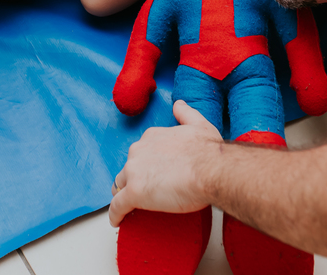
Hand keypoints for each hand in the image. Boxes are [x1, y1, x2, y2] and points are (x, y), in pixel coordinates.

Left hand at [108, 101, 222, 225]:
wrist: (211, 169)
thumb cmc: (208, 151)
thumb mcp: (198, 124)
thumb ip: (186, 113)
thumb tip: (178, 104)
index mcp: (151, 137)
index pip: (140, 152)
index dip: (145, 164)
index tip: (151, 172)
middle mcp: (138, 152)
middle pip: (127, 169)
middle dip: (132, 179)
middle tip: (144, 191)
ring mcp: (134, 173)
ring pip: (119, 186)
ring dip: (122, 195)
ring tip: (129, 207)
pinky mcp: (134, 193)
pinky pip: (117, 207)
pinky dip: (115, 214)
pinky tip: (117, 221)